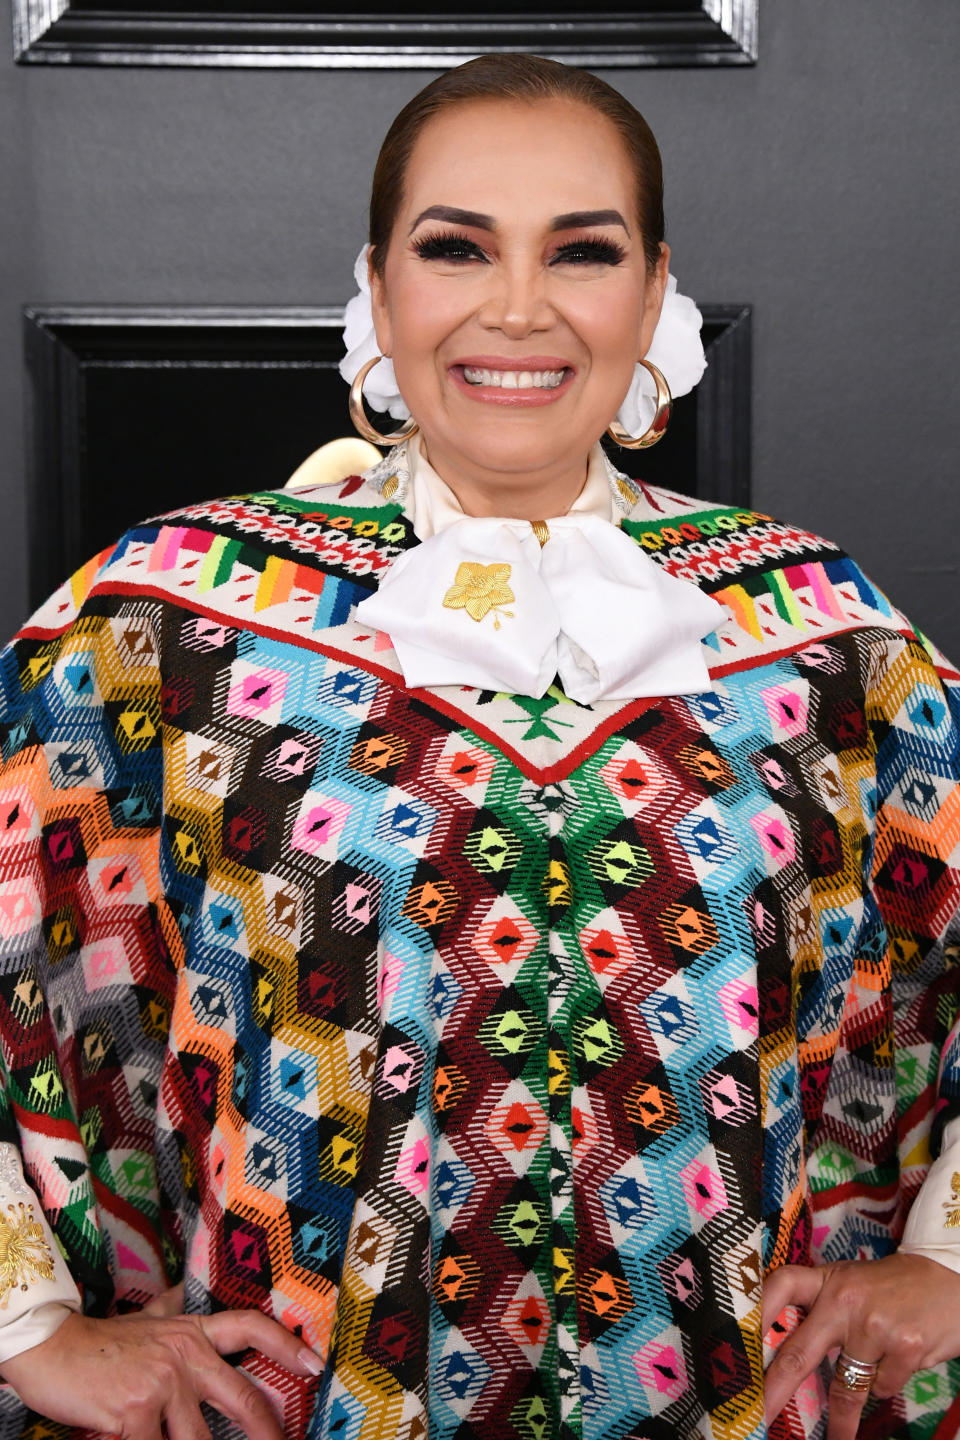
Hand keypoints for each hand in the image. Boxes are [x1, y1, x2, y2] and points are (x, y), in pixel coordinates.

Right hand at [0, 1303, 321, 1439]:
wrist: (52, 1350)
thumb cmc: (103, 1342)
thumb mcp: (147, 1318)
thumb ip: (173, 1307)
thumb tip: (189, 1285)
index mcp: (191, 1332)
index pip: (249, 1327)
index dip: (285, 1344)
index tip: (314, 1363)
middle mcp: (184, 1355)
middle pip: (241, 1397)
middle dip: (267, 1430)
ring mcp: (162, 1384)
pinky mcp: (135, 1413)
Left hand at [763, 1253, 959, 1438]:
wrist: (949, 1278)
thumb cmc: (891, 1286)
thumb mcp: (851, 1283)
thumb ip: (821, 1306)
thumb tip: (782, 1346)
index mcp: (828, 1280)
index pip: (781, 1286)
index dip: (754, 1313)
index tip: (733, 1343)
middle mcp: (845, 1301)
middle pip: (798, 1352)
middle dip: (774, 1389)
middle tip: (757, 1415)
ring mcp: (874, 1327)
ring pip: (846, 1386)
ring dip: (841, 1420)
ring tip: (837, 1439)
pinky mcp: (905, 1350)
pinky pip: (882, 1388)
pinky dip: (885, 1385)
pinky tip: (896, 1364)